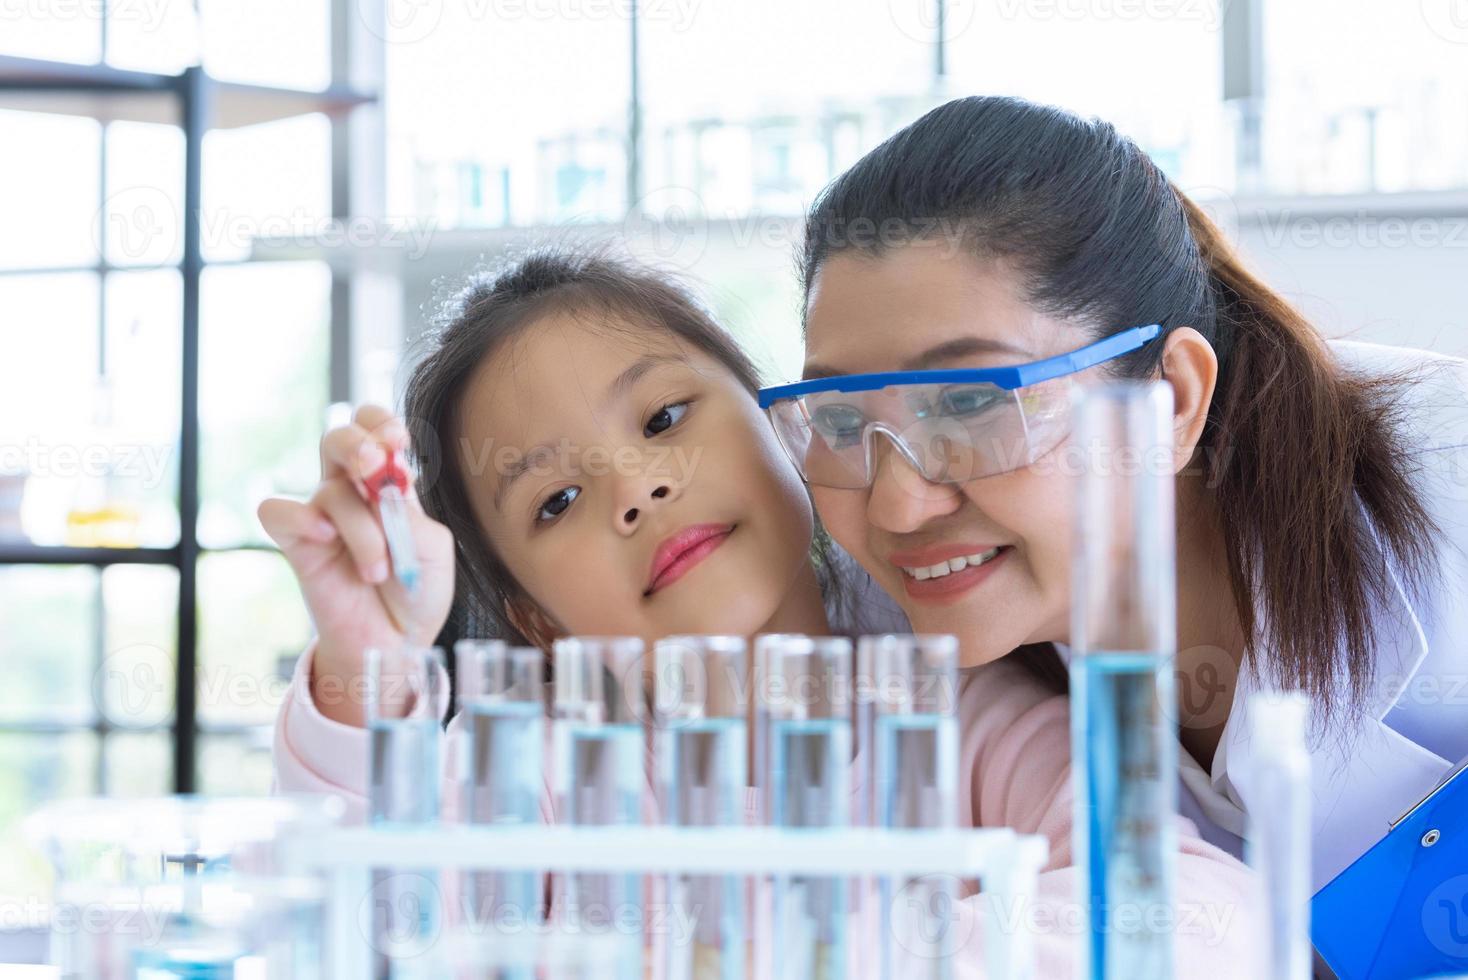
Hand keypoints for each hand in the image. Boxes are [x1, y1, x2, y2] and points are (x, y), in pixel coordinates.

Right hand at [259, 404, 454, 725]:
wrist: (395, 643)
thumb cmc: (417, 592)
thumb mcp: (431, 549)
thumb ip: (409, 514)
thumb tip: (384, 484)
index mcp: (388, 484)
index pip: (374, 429)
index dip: (381, 423)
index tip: (398, 441)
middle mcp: (352, 493)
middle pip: (338, 438)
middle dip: (358, 444)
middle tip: (376, 466)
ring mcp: (322, 517)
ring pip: (330, 491)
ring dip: (362, 529)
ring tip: (378, 569)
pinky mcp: (297, 545)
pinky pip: (277, 511)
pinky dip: (301, 518)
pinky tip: (326, 539)